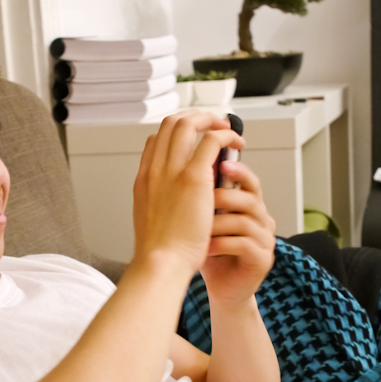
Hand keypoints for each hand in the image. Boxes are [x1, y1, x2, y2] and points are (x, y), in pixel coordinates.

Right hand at [132, 111, 244, 273]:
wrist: (160, 263)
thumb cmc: (160, 253)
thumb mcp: (152, 222)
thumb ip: (163, 204)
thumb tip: (178, 199)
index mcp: (144, 180)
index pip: (155, 140)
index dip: (176, 134)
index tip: (193, 139)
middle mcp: (154, 169)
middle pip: (170, 124)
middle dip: (194, 118)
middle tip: (212, 125)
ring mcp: (171, 170)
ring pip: (188, 123)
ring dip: (210, 120)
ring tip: (227, 129)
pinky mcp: (193, 176)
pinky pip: (211, 139)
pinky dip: (226, 135)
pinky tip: (236, 144)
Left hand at [200, 160, 275, 308]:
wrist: (220, 288)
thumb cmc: (210, 252)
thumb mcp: (204, 221)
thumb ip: (203, 197)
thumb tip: (187, 167)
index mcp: (250, 206)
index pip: (250, 181)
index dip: (238, 171)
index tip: (221, 164)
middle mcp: (263, 220)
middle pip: (250, 199)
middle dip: (223, 198)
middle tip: (202, 200)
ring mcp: (266, 240)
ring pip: (245, 221)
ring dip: (218, 224)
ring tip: (198, 229)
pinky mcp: (263, 260)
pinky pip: (245, 244)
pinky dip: (221, 244)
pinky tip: (204, 248)